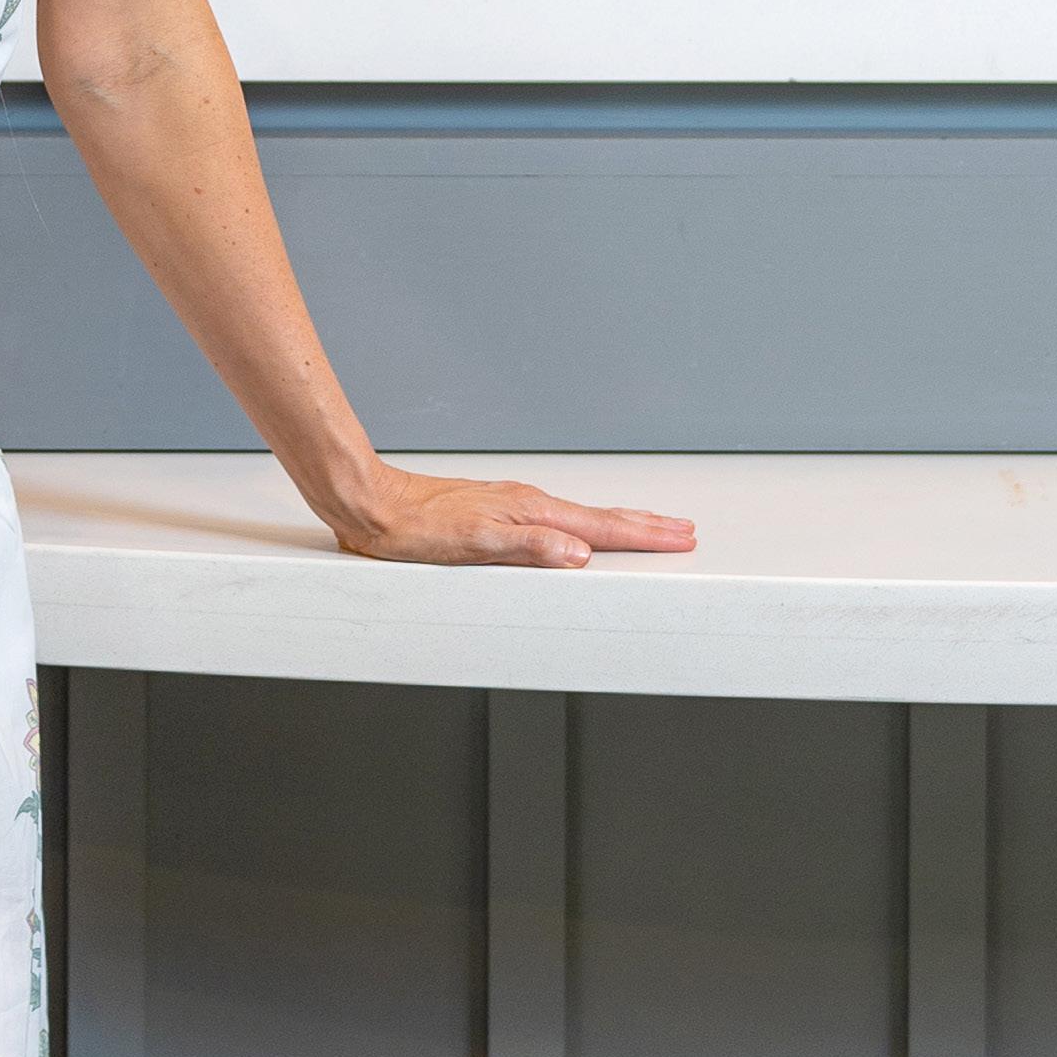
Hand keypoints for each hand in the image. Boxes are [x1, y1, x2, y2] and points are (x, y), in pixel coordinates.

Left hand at [319, 467, 697, 573]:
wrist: (373, 504)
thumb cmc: (414, 529)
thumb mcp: (474, 545)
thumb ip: (529, 548)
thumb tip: (578, 553)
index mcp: (529, 512)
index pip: (599, 527)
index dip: (643, 535)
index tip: (680, 537)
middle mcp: (527, 504)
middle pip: (600, 517)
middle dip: (645, 524)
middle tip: (683, 529)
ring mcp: (513, 505)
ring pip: (582, 514)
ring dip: (620, 522)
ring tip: (648, 525)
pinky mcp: (497, 510)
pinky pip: (558, 516)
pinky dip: (586, 522)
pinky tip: (582, 528)